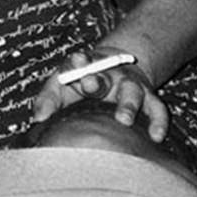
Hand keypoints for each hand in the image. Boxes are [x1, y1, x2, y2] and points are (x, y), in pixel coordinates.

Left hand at [31, 48, 169, 141]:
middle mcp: (110, 76)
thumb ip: (48, 99)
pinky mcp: (148, 100)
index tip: (77, 60)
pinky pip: (157, 109)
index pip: (80, 62)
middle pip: (105, 76)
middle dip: (98, 81)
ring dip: (128, 104)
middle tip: (91, 85)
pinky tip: (156, 136)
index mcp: (86, 69)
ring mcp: (131, 86)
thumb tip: (39, 119)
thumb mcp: (61, 85)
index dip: (78, 62)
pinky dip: (158, 121)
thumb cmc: (82, 83)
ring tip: (124, 119)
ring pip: (133, 92)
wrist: (118, 68)